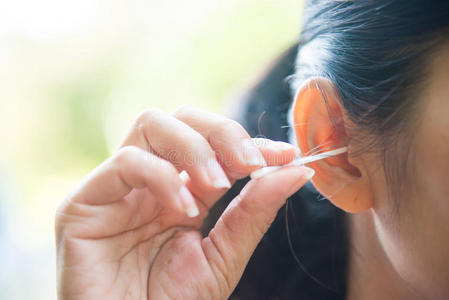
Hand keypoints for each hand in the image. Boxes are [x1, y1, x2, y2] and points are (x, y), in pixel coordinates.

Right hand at [55, 105, 313, 299]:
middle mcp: (150, 180)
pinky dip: (162, 177)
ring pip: (152, 124)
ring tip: (215, 187)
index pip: (214, 145)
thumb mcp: (224, 256)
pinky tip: (182, 208)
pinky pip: (126, 162)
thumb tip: (297, 171)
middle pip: (182, 118)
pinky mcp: (86, 201)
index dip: (249, 142)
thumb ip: (255, 211)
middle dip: (222, 133)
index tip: (285, 154)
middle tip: (248, 164)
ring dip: (194, 148)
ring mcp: (117, 187)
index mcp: (181, 191)